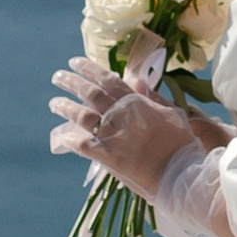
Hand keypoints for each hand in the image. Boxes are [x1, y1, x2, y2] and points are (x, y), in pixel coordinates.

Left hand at [48, 57, 208, 198]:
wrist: (180, 174)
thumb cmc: (182, 144)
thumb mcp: (173, 114)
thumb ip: (153, 97)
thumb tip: (136, 79)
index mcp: (136, 102)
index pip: (108, 80)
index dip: (89, 69)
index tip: (75, 62)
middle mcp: (120, 115)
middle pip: (90, 94)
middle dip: (71, 83)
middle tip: (57, 77)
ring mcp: (112, 136)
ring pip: (81, 116)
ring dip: (65, 108)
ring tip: (54, 103)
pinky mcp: (107, 157)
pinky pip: (82, 145)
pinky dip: (69, 139)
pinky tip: (60, 136)